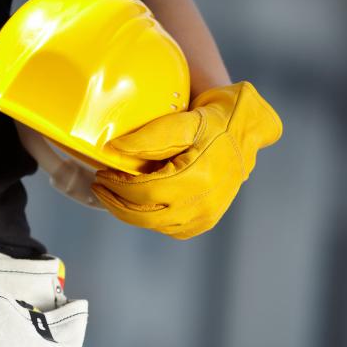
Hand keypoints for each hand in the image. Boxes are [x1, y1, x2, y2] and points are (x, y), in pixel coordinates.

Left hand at [91, 81, 282, 238]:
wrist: (247, 128)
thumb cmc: (217, 118)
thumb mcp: (184, 120)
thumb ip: (149, 137)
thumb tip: (112, 149)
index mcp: (198, 177)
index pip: (145, 192)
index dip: (117, 186)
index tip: (101, 173)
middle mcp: (204, 203)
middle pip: (145, 215)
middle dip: (116, 203)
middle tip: (99, 186)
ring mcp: (206, 215)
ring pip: (155, 225)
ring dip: (130, 212)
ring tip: (115, 192)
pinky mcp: (206, 221)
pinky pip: (170, 228)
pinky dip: (150, 218)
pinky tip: (140, 202)